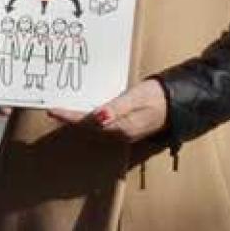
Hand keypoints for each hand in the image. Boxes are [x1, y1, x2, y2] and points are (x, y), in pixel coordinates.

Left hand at [48, 79, 166, 142]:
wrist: (179, 103)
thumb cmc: (157, 96)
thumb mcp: (137, 98)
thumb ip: (117, 108)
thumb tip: (97, 117)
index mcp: (121, 128)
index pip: (88, 123)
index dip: (69, 117)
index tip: (52, 110)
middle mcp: (119, 134)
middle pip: (87, 128)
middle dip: (68, 119)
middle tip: (50, 109)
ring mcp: (122, 132)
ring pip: (92, 127)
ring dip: (76, 120)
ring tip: (59, 110)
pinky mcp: (124, 127)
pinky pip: (100, 124)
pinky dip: (87, 117)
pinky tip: (80, 110)